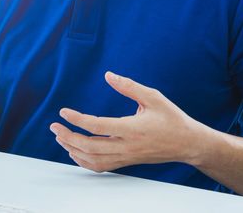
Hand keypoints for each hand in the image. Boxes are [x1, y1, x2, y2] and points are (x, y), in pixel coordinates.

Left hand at [50, 71, 203, 171]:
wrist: (188, 144)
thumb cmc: (172, 119)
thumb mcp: (153, 97)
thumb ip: (129, 86)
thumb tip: (108, 75)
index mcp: (132, 129)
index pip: (97, 126)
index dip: (77, 119)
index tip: (64, 111)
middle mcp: (127, 146)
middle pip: (90, 146)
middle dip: (68, 136)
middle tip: (54, 126)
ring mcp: (126, 157)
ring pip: (93, 160)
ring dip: (73, 150)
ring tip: (60, 137)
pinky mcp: (127, 162)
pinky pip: (101, 166)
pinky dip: (84, 161)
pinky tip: (75, 152)